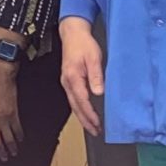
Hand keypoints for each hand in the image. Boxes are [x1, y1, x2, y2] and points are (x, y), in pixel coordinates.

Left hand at [0, 62, 23, 163]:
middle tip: (3, 159)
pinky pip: (17, 129)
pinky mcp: (14, 115)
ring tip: (13, 153)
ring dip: (11, 148)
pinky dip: (19, 136)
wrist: (0, 76)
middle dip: (0, 153)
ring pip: (8, 139)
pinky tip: (20, 140)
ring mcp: (4, 119)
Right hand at [58, 17, 104, 136]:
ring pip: (73, 104)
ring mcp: (66, 82)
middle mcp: (67, 82)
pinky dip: (79, 108)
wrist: (72, 33)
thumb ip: (96, 75)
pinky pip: (73, 99)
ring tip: (92, 127)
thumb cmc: (83, 44)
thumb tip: (99, 92)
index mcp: (73, 77)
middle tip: (95, 131)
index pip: (82, 100)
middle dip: (85, 121)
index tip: (97, 123)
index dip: (89, 114)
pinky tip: (85, 112)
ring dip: (82, 117)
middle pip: (75, 106)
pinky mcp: (68, 80)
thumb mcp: (93, 57)